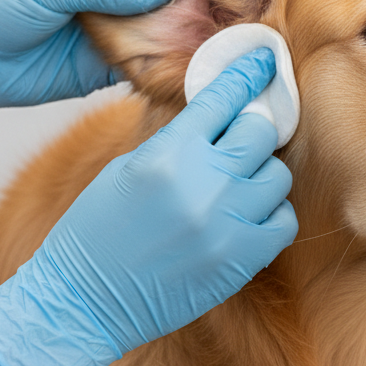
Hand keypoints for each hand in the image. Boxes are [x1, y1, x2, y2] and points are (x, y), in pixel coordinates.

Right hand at [0, 48, 297, 365]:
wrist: (83, 301)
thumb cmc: (97, 230)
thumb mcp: (129, 167)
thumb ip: (177, 139)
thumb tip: (220, 111)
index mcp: (168, 152)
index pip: (222, 98)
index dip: (246, 75)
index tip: (262, 64)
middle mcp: (202, 182)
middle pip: (260, 132)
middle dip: (252, 130)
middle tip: (241, 139)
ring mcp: (226, 223)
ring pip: (277, 175)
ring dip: (261, 175)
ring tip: (237, 186)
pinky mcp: (240, 260)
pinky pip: (283, 221)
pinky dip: (270, 215)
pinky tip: (246, 217)